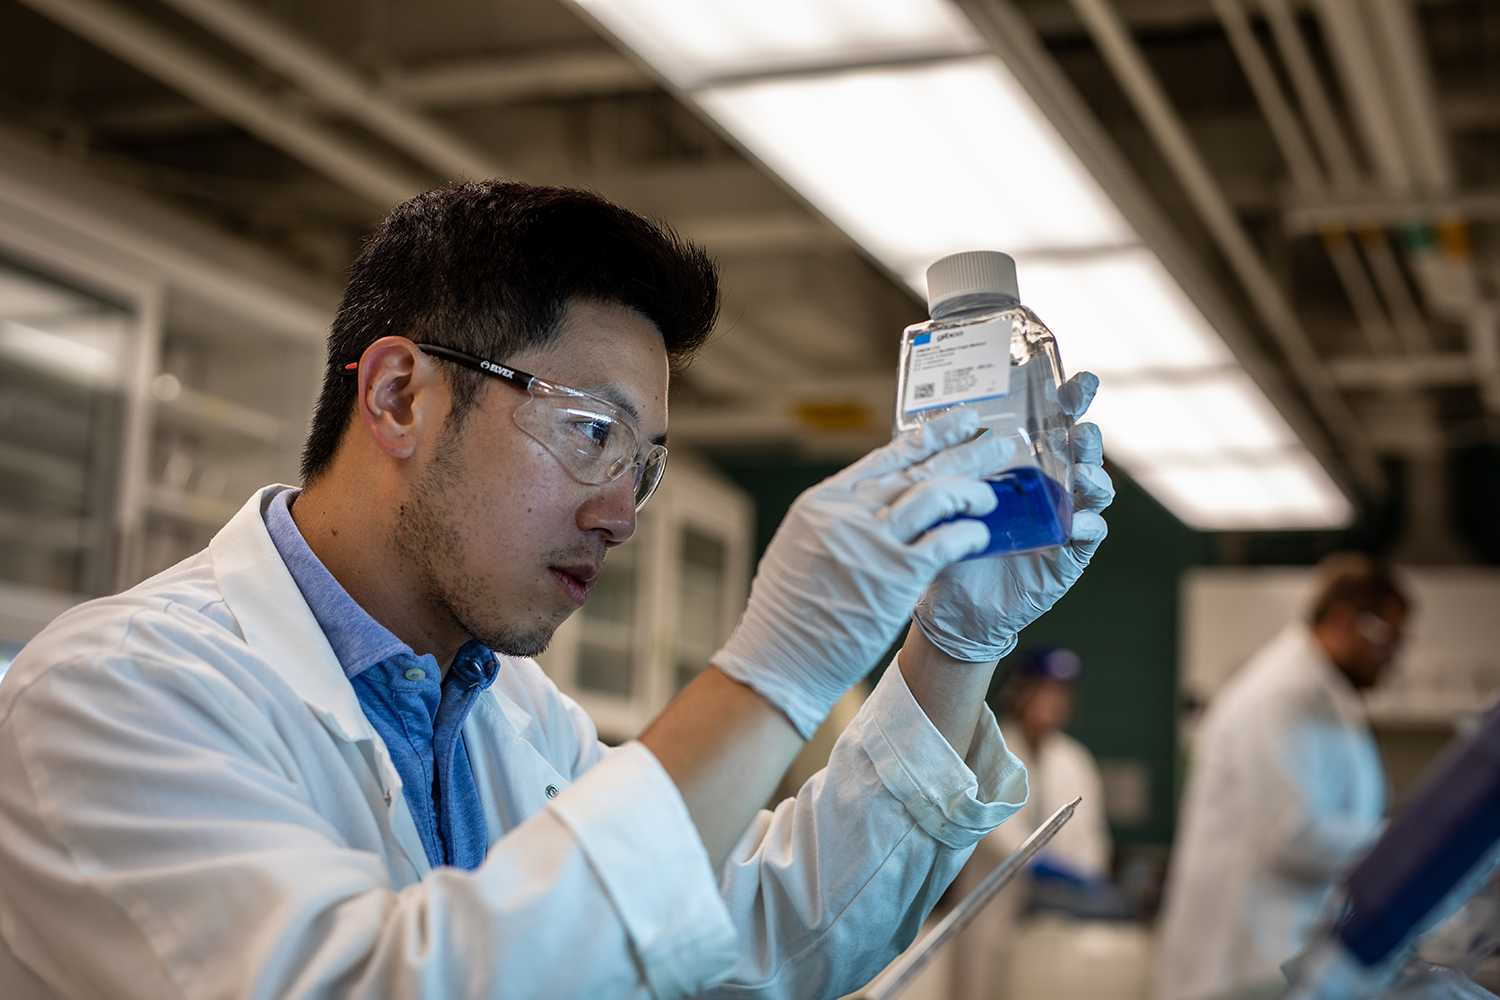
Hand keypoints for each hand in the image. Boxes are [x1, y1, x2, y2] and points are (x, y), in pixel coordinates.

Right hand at [712, 408, 1016, 737]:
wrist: (776, 661)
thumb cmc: (785, 616)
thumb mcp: (799, 548)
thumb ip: (835, 522)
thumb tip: (869, 505)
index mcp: (822, 502)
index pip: (886, 458)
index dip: (927, 437)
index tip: (957, 422)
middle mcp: (847, 512)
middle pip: (917, 469)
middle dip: (961, 451)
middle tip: (995, 439)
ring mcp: (872, 542)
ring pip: (935, 495)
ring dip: (970, 491)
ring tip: (993, 493)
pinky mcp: (896, 576)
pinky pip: (945, 542)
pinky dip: (967, 533)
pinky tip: (982, 532)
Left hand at [911, 372, 1115, 662]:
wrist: (952, 604)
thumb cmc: (950, 541)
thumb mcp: (944, 496)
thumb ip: (946, 464)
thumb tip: (931, 422)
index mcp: (1026, 464)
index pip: (1055, 424)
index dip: (1071, 401)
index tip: (1076, 381)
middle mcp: (1051, 486)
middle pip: (1083, 452)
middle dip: (1089, 435)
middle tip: (1080, 429)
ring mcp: (1064, 519)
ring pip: (1095, 490)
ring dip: (1095, 477)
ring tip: (1082, 473)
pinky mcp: (1067, 555)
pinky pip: (1089, 536)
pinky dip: (1088, 526)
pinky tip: (1076, 523)